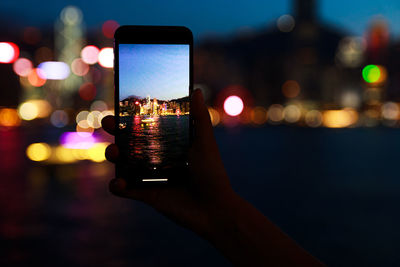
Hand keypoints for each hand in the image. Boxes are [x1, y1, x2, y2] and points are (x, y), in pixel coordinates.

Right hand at [102, 89, 235, 236]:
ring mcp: (148, 175)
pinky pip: (123, 189)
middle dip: (114, 130)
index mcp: (168, 142)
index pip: (145, 125)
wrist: (214, 209)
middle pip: (128, 140)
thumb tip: (197, 90)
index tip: (121, 105)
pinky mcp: (145, 194)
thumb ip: (200, 117)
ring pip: (121, 162)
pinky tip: (119, 182)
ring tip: (114, 153)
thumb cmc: (212, 173)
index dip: (131, 116)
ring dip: (111, 154)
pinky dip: (116, 186)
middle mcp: (155, 157)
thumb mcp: (205, 142)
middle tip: (108, 123)